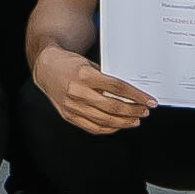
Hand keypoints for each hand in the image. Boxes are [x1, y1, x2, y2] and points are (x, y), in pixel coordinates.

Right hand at [34, 44, 151, 137]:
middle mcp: (77, 91)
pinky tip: (118, 126)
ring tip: (135, 120)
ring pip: (104, 120)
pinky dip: (109, 129)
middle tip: (144, 111)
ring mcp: (72, 106)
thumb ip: (106, 79)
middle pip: (113, 107)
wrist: (46, 68)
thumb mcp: (90, 64)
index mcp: (85, 75)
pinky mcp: (68, 115)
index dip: (137, 96)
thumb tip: (130, 94)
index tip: (149, 101)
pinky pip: (92, 128)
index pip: (118, 88)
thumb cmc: (69, 64)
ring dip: (124, 122)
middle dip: (134, 111)